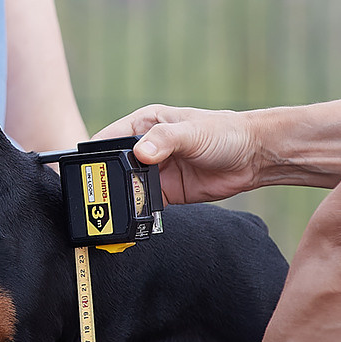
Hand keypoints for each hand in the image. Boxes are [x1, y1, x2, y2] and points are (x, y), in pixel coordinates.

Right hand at [94, 105, 259, 203]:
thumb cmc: (224, 132)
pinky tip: (136, 217)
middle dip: (107, 181)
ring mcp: (155, 171)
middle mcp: (146, 147)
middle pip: (114, 166)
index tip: (88, 170)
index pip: (109, 138)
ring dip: (123, 198)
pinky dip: (139, 211)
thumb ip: (165, 139)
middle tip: (101, 196)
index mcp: (144, 124)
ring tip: (117, 209)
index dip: (96, 154)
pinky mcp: (166, 192)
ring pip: (128, 187)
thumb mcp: (192, 131)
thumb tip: (141, 152)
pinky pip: (145, 204)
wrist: (252, 157)